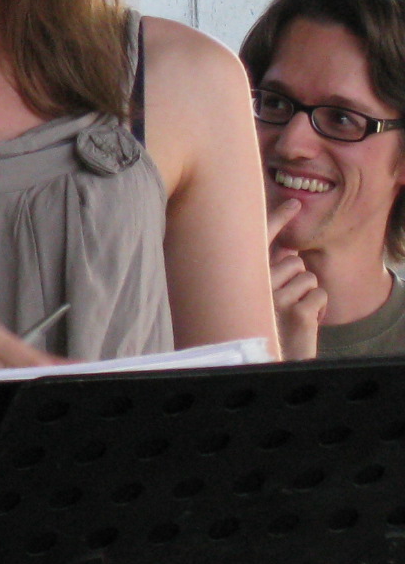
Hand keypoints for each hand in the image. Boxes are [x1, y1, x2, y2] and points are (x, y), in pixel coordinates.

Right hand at [270, 197, 328, 361]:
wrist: (264, 360)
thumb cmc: (262, 326)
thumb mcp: (259, 296)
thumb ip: (267, 271)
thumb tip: (287, 248)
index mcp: (244, 276)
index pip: (262, 239)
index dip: (279, 218)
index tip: (293, 203)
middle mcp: (256, 284)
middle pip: (293, 261)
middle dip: (296, 277)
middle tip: (284, 300)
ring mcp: (275, 299)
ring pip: (308, 276)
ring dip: (305, 292)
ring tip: (290, 311)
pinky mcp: (296, 313)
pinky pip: (319, 294)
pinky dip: (318, 307)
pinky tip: (303, 320)